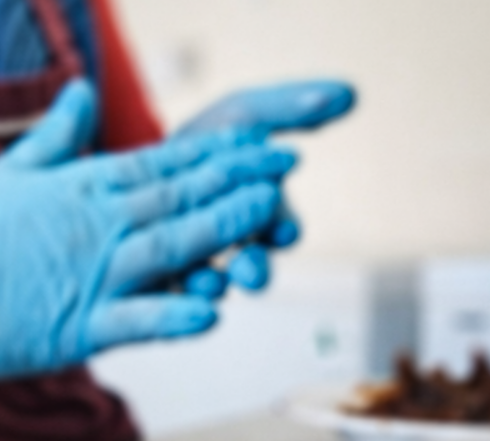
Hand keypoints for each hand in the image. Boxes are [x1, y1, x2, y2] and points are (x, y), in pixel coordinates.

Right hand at [0, 79, 295, 400]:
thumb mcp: (7, 175)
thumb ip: (56, 135)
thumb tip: (84, 92)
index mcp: (83, 189)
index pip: (165, 163)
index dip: (221, 154)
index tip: (264, 143)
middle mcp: (96, 227)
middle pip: (180, 197)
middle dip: (239, 181)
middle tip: (287, 168)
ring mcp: (92, 276)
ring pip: (172, 247)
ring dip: (224, 229)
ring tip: (269, 217)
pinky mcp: (81, 327)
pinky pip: (139, 319)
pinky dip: (176, 314)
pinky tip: (213, 310)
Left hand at [177, 80, 356, 294]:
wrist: (138, 168)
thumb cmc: (201, 145)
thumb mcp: (241, 116)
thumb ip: (288, 107)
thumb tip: (350, 94)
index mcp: (260, 214)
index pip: (279, 225)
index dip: (283, 229)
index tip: (285, 232)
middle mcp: (232, 249)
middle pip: (250, 264)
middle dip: (254, 269)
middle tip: (253, 276)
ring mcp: (196, 268)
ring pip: (210, 285)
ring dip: (213, 286)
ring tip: (210, 284)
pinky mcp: (161, 285)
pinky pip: (169, 298)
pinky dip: (174, 295)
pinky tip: (171, 290)